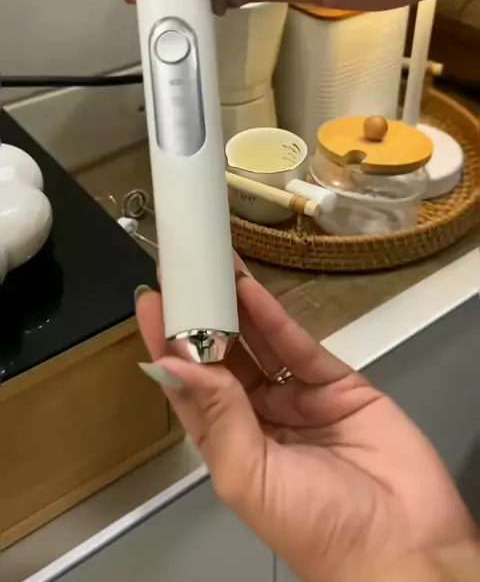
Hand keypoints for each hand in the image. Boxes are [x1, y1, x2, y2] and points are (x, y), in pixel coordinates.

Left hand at [136, 257, 474, 581]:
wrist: (402, 542)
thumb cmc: (313, 524)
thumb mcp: (248, 475)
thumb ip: (216, 414)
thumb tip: (175, 363)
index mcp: (229, 445)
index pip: (190, 387)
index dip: (170, 346)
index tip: (153, 303)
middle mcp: (258, 417)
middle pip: (224, 359)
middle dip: (203, 318)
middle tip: (183, 273)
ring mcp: (297, 397)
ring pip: (260, 344)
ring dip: (236, 307)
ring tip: (214, 266)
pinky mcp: (336, 382)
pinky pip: (298, 345)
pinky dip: (274, 317)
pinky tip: (251, 291)